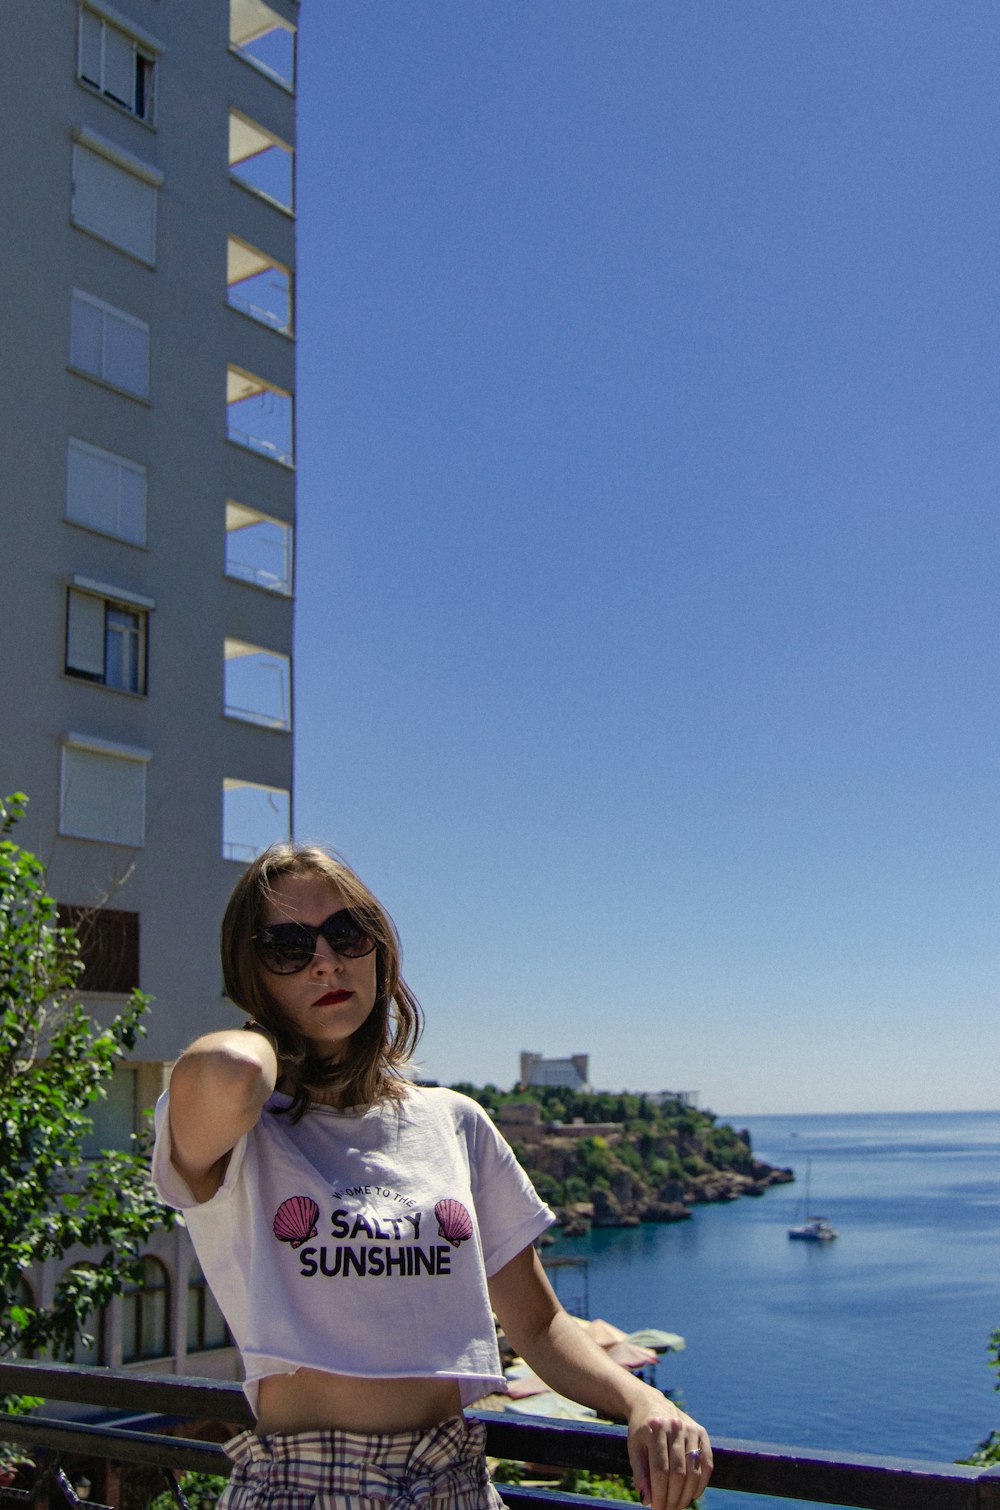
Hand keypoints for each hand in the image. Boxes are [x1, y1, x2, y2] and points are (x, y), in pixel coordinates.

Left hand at [626, 1394, 711, 1509]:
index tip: (656, 1509)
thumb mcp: (634, 1449)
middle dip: (673, 1498)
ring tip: (678, 1506)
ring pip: (694, 1471)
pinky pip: (706, 1463)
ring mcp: (690, 1428)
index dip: (659, 1494)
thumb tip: (647, 1501)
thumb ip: (640, 1474)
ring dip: (687, 1495)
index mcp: (654, 1429)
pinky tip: (692, 1495)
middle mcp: (674, 1426)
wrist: (652, 1404)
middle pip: (678, 1473)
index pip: (660, 1470)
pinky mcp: (701, 1432)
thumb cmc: (641, 1432)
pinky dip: (701, 1483)